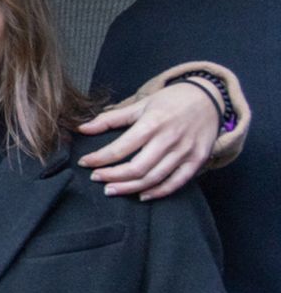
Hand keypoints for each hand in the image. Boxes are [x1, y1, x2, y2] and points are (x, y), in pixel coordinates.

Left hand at [77, 82, 218, 199]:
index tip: (84, 163)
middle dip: (112, 177)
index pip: (120, 148)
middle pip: (136, 168)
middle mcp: (169, 139)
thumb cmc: (171, 101)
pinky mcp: (197, 160)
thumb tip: (82, 128)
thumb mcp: (141, 104)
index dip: (99, 159)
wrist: (209, 97)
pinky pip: (177, 182)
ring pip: (154, 178)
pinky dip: (158, 192)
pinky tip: (141, 195)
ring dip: (130, 188)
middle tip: (96, 179)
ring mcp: (185, 151)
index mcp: (152, 123)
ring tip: (111, 190)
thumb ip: (111, 118)